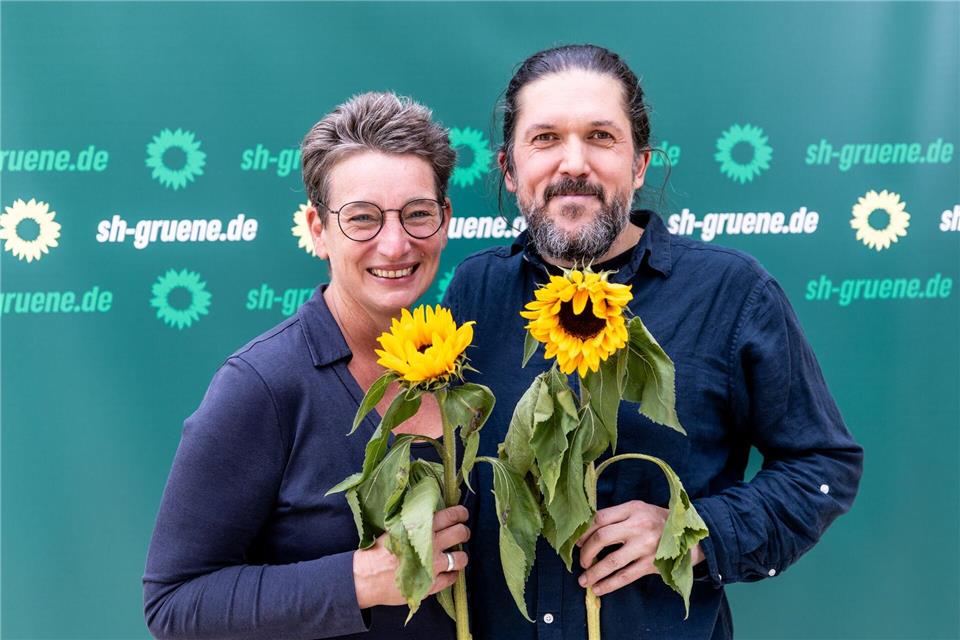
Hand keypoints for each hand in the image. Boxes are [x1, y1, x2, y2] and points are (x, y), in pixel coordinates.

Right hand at [353, 505, 469, 608]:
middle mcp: (430, 545)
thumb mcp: (395, 529)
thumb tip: (430, 514)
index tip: (462, 515)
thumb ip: (414, 523)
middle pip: (460, 533)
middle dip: (464, 532)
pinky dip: (452, 575)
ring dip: (461, 556)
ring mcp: (432, 566)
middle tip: (461, 533)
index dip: (460, 514)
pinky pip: (451, 579)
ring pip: (461, 558)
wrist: (365, 577)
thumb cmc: (378, 551)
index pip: (450, 515)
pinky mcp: (430, 585)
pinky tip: (448, 573)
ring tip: (456, 556)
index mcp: (420, 528)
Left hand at [576, 500, 703, 595]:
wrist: (691, 536)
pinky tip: (598, 589)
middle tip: (582, 561)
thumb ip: (617, 516)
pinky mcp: (652, 564)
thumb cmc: (658, 521)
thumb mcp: (640, 509)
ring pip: (612, 561)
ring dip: (594, 573)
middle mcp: (639, 525)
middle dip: (586, 552)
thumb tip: (587, 532)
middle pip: (602, 538)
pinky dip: (609, 584)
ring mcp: (646, 546)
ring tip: (583, 580)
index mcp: (633, 508)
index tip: (577, 541)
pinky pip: (626, 576)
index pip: (600, 517)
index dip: (584, 531)